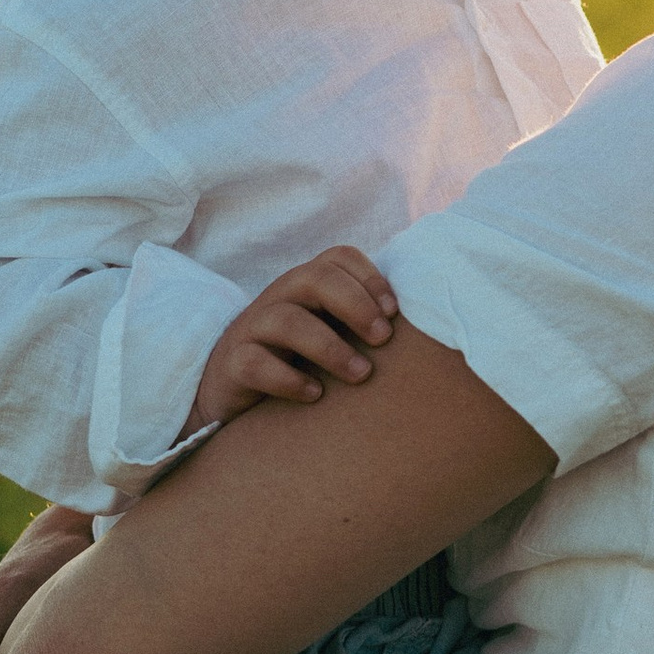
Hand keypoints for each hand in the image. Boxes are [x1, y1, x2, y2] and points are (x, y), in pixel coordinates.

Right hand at [187, 245, 398, 427]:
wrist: (230, 390)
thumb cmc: (294, 360)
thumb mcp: (327, 332)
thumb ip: (360, 323)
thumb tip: (422, 329)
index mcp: (305, 286)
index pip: (338, 257)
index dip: (370, 278)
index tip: (394, 313)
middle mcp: (278, 299)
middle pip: (314, 278)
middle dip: (355, 304)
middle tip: (383, 339)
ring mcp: (252, 329)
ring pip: (286, 320)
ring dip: (330, 347)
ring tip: (361, 375)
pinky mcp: (232, 365)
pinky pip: (255, 363)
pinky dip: (289, 379)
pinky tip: (315, 395)